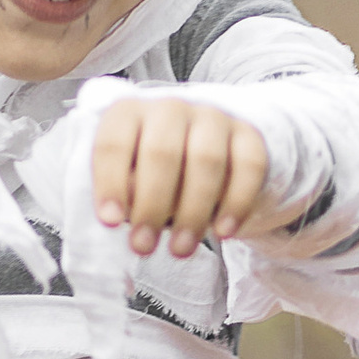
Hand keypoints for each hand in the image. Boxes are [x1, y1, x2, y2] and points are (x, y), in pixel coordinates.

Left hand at [90, 97, 269, 257]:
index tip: (110, 222)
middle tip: (144, 247)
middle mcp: (170, 108)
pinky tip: (224, 232)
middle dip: (152, 204)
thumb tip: (126, 211)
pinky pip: (248, 166)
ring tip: (181, 249)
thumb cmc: (152, 175)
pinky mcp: (247, 135)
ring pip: (206, 159)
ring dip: (193, 211)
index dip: (111, 182)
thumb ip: (125, 193)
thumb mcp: (129, 184)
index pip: (114, 142)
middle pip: (162, 151)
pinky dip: (237, 202)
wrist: (202, 157)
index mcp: (129, 114)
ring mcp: (212, 118)